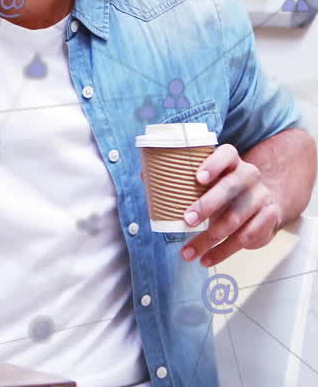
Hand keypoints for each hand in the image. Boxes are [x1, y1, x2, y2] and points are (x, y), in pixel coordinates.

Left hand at [180, 143, 283, 266]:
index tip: (198, 178)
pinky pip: (246, 237)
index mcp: (231, 161)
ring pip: (236, 218)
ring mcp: (261, 197)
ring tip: (188, 251)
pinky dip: (223, 251)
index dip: (213, 164)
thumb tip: (145, 177)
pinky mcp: (268, 218)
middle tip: (187, 220)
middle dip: (208, 205)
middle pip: (230, 188)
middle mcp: (249, 175)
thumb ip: (178, 177)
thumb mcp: (205, 181)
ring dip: (210, 238)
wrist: (260, 203)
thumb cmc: (221, 189)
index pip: (227, 154)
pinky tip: (206, 259)